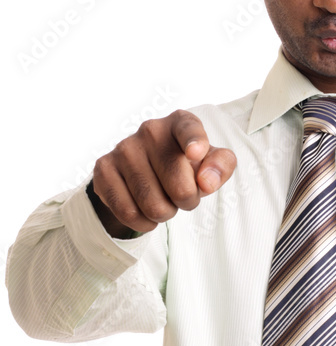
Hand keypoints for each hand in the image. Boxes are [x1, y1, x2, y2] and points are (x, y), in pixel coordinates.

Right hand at [90, 109, 236, 235]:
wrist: (144, 172)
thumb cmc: (186, 166)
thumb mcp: (211, 163)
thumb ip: (221, 166)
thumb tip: (206, 182)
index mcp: (179, 122)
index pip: (188, 128)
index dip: (194, 141)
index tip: (196, 153)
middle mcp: (150, 129)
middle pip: (179, 186)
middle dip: (187, 201)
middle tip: (183, 196)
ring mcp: (123, 148)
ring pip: (153, 205)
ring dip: (165, 214)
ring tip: (164, 201)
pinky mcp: (103, 168)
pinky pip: (128, 212)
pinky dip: (143, 223)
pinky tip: (145, 212)